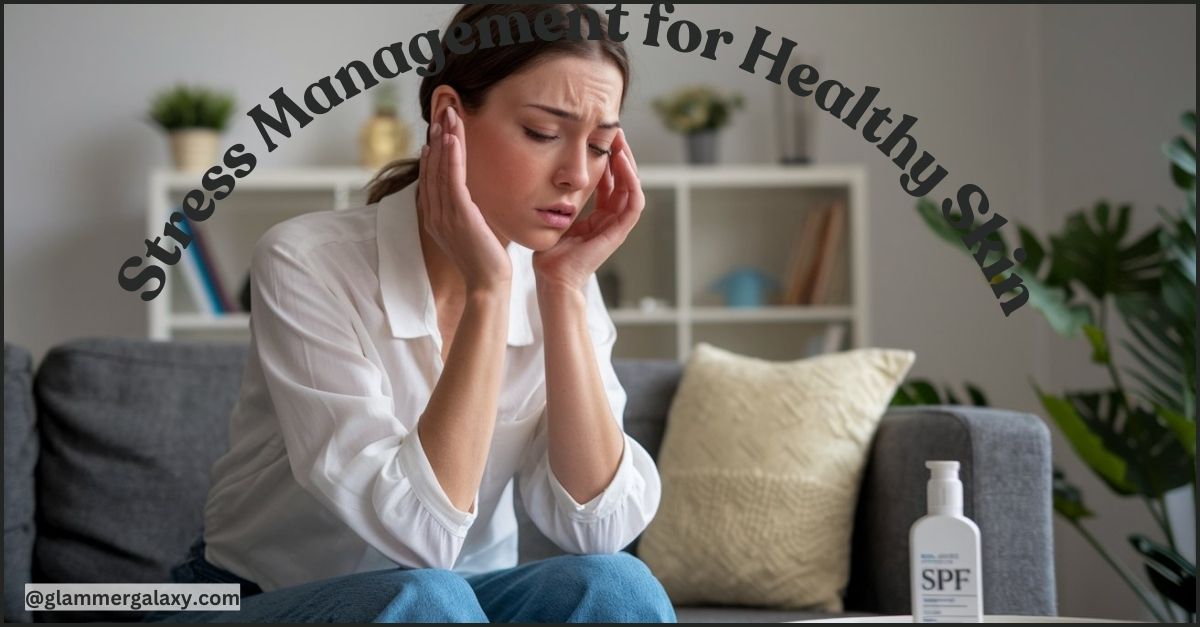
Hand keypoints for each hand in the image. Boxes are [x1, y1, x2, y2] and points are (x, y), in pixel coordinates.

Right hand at [418, 105, 511, 291]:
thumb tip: (469, 196)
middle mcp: (434, 215)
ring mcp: (444, 215)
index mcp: (435, 218)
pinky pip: (452, 181)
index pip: (430, 178)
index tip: (437, 132)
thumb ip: (465, 211)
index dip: (433, 152)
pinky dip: (451, 159)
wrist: (488, 284)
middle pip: (432, 169)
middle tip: (442, 112)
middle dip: (437, 138)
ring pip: (440, 170)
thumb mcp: (471, 231)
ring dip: (444, 140)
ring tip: (448, 116)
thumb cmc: (485, 260)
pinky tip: (453, 140)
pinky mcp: (459, 216)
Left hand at [531, 128, 643, 291]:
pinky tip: (622, 162)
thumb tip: (550, 175)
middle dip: (620, 155)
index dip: (608, 159)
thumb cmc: (548, 252)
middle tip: (615, 131)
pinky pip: (634, 203)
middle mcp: (610, 219)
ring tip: (621, 141)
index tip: (600, 137)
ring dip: (629, 163)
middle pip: (624, 181)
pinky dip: (632, 182)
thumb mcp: (555, 215)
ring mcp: (616, 226)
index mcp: (597, 216)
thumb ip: (560, 199)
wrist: (551, 276)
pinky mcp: (619, 232)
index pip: (610, 182)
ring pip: (633, 187)